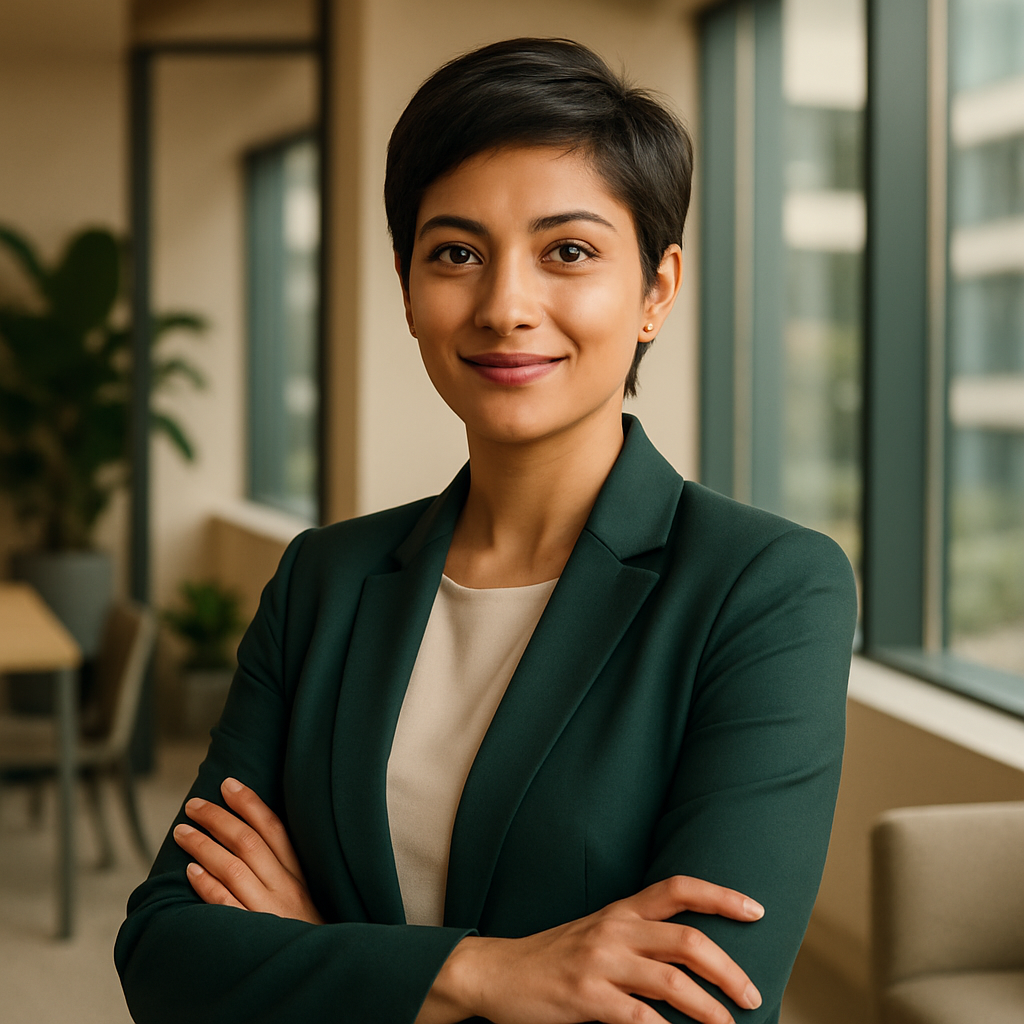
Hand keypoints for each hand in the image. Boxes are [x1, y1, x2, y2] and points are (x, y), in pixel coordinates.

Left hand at [173, 778, 323, 924]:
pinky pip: (226, 906)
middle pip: (249, 842)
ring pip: (234, 868)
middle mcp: (287, 888)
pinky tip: (191, 872)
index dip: (250, 803)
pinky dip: (207, 886)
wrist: (323, 973)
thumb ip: (283, 871)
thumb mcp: (305, 897)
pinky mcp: (254, 936)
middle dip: (218, 818)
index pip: (275, 829)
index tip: (228, 784)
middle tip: (193, 805)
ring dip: (204, 846)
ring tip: (182, 832)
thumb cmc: (307, 933)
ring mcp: (270, 912)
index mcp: (300, 875)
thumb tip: (250, 839)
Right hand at [419, 875, 762, 1023]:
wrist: (497, 972)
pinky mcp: (585, 997)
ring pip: (671, 982)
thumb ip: (639, 937)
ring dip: (709, 1010)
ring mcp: (600, 963)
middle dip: (728, 969)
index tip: (756, 910)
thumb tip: (694, 960)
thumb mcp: (598, 932)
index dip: (720, 896)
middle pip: (687, 940)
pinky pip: (638, 1018)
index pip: (678, 888)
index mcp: (621, 910)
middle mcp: (614, 929)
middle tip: (750, 995)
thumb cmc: (555, 956)